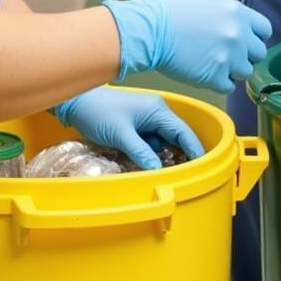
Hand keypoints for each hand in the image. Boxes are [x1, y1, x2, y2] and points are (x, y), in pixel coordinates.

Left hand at [51, 86, 205, 169]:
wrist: (76, 103)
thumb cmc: (98, 113)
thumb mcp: (121, 135)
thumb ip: (142, 153)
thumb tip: (159, 172)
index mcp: (157, 111)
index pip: (183, 132)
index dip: (195, 150)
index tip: (203, 167)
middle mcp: (156, 113)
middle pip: (176, 138)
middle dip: (180, 156)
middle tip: (185, 177)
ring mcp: (146, 119)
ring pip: (163, 143)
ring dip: (164, 157)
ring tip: (167, 176)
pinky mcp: (136, 126)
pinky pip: (150, 143)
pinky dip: (151, 155)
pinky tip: (148, 167)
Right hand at [102, 0, 272, 93]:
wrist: (150, 31)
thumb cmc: (171, 14)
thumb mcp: (206, 3)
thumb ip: (228, 15)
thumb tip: (240, 26)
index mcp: (237, 13)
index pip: (264, 30)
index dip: (253, 37)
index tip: (243, 42)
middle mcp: (238, 35)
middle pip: (258, 53)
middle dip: (244, 55)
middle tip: (224, 54)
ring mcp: (229, 57)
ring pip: (245, 72)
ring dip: (231, 70)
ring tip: (210, 63)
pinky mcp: (216, 77)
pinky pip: (228, 86)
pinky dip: (217, 83)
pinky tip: (202, 73)